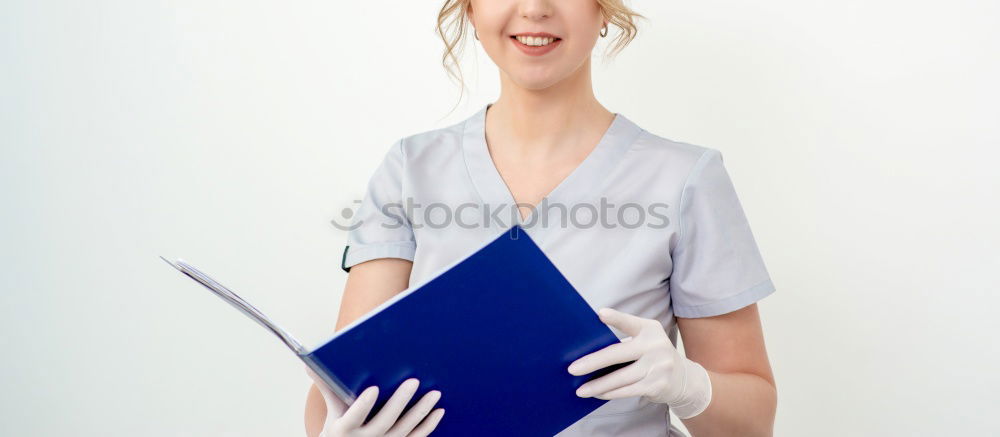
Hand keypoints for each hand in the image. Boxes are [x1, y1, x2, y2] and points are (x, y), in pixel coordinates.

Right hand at [305, 366, 444, 435]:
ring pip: (405, 430)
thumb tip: (310, 365)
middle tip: (413, 381)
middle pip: (385, 421)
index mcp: (343, 430)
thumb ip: (328, 390)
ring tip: (435, 393)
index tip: (373, 388)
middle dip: (400, 401)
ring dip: (421, 411)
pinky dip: (428, 425)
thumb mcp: (331, 416)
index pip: (353, 417)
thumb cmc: (339, 433)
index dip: (363, 405)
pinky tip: (438, 411)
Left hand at [566, 307, 712, 418]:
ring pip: (620, 378)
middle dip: (593, 363)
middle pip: (618, 354)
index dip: (615, 318)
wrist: (684, 378)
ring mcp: (658, 366)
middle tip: (572, 369)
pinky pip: (627, 390)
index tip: (599, 314)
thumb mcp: (646, 341)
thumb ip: (625, 341)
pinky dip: (609, 393)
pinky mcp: (657, 385)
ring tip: (580, 390)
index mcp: (649, 329)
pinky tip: (597, 394)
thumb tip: (588, 352)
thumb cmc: (653, 356)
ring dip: (597, 385)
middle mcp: (656, 345)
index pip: (629, 323)